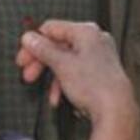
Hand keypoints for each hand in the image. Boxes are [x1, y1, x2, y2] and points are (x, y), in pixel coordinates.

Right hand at [16, 21, 136, 125]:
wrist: (116, 110)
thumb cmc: (95, 85)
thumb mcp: (61, 65)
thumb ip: (42, 49)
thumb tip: (29, 38)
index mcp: (86, 32)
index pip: (52, 29)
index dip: (34, 44)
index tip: (23, 58)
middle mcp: (95, 41)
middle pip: (58, 46)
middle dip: (41, 63)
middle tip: (28, 74)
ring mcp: (99, 57)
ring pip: (67, 62)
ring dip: (53, 78)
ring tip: (48, 93)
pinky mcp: (101, 73)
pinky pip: (77, 74)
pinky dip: (66, 84)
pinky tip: (61, 98)